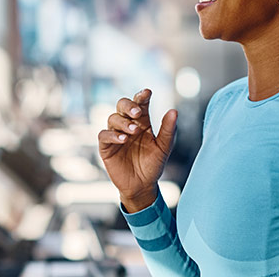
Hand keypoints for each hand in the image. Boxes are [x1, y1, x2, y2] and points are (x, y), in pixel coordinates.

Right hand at [98, 89, 177, 212]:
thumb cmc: (153, 165)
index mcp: (142, 122)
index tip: (148, 92)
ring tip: (134, 131)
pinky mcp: (106, 147)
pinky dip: (112, 135)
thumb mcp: (164, 147)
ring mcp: (115, 135)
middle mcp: (127, 125)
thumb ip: (168, 130)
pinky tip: (123, 139)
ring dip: (123, 122)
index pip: (140, 103)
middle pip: (122, 105)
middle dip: (129, 105)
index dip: (142, 96)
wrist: (142, 186)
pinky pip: (104, 135)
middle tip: (137, 112)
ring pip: (113, 118)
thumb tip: (174, 110)